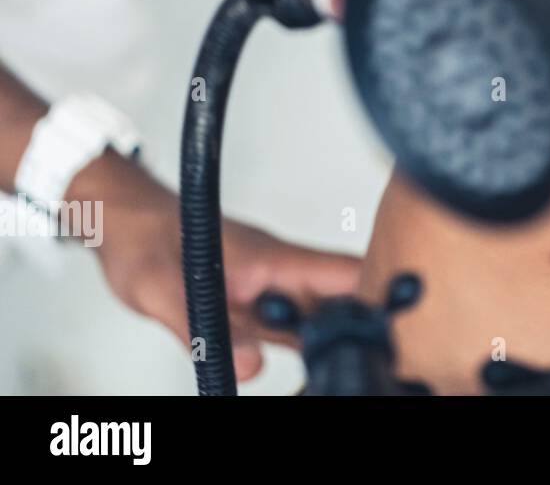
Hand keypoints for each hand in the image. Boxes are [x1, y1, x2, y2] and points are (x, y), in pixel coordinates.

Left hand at [88, 156, 361, 381]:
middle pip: (340, 300)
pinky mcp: (254, 302)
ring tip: (329, 367)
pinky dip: (297, 344)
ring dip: (325, 340)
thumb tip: (248, 365)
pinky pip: (288, 327)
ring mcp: (269, 288)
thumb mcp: (164, 288)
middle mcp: (280, 273)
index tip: (384, 326)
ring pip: (316, 317)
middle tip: (354, 359)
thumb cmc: (143, 239)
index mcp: (273, 260)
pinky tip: (293, 361)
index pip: (345, 273)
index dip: (375, 295)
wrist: (124, 222)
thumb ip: (206, 328)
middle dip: (354, 327)